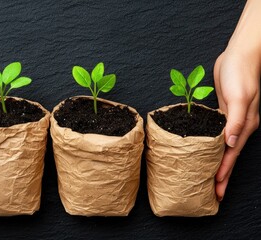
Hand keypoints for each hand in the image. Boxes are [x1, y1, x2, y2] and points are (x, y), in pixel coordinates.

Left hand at [213, 51, 259, 200]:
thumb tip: (230, 144)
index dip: (223, 172)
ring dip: (216, 163)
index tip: (216, 189)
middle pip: (228, 156)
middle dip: (221, 175)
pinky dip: (211, 146)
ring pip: (222, 147)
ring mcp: (230, 120)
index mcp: (244, 126)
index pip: (231, 155)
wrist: (239, 54)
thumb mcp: (239, 97)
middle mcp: (238, 126)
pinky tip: (204, 151)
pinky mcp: (222, 112)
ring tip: (207, 178)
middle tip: (212, 194)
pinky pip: (216, 135)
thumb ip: (235, 121)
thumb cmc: (241, 73)